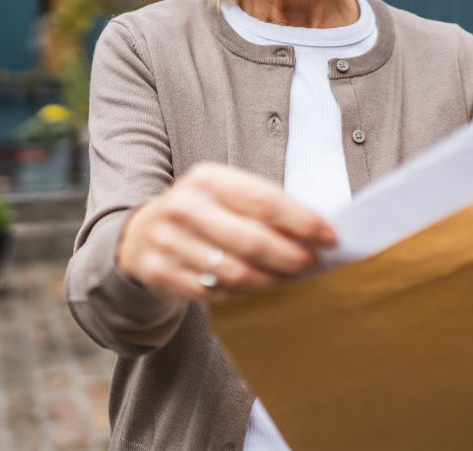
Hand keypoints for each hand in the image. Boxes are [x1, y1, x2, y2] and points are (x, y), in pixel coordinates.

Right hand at [116, 162, 336, 302]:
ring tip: (291, 279)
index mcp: (207, 178)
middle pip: (252, 240)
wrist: (141, 233)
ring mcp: (167, 242)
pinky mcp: (159, 274)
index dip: (303, 222)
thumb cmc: (205, 212)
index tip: (331, 237)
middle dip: (291, 257)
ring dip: (271, 280)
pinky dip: (244, 294)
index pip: (265, 201)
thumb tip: (319, 233)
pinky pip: (215, 293)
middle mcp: (183, 206)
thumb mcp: (228, 195)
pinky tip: (259, 288)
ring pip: (234, 272)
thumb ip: (266, 209)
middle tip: (314, 265)